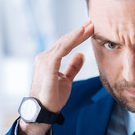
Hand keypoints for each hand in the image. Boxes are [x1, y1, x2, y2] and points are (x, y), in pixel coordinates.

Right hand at [19, 20, 93, 134]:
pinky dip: (72, 39)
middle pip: (65, 41)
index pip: (65, 44)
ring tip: (90, 26)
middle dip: (79, 31)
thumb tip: (81, 55)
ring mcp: (45, 60)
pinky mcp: (48, 65)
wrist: (43, 111)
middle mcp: (45, 57)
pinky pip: (62, 49)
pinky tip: (81, 33)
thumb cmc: (52, 97)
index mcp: (49, 60)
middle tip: (92, 22)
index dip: (78, 36)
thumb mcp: (66, 80)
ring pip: (64, 42)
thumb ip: (72, 67)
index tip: (90, 29)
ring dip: (78, 33)